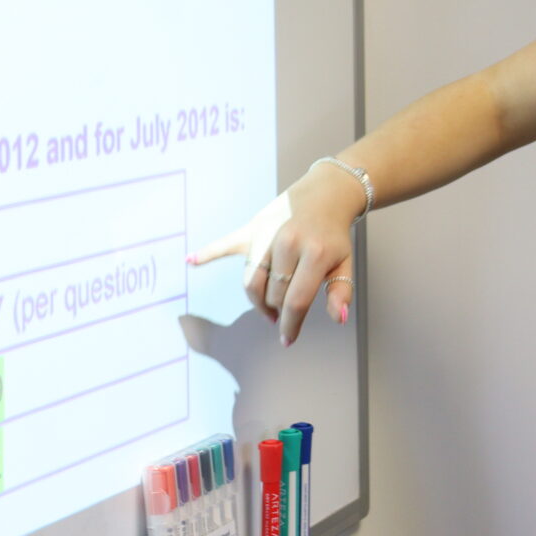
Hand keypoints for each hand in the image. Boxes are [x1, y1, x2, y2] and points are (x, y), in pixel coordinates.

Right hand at [187, 161, 365, 344]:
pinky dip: (208, 253)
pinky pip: (226, 244)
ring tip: (270, 306)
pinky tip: (190, 260)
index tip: (288, 340)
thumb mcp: (344, 264)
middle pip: (272, 294)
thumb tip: (337, 320)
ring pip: (251, 281)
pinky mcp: (252, 229)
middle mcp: (287, 244)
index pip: (295, 301)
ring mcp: (267, 235)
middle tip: (286, 310)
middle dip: (278, 309)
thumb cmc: (334, 236)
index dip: (291, 325)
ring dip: (258, 299)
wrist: (326, 195)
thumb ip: (340, 292)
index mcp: (314, 254)